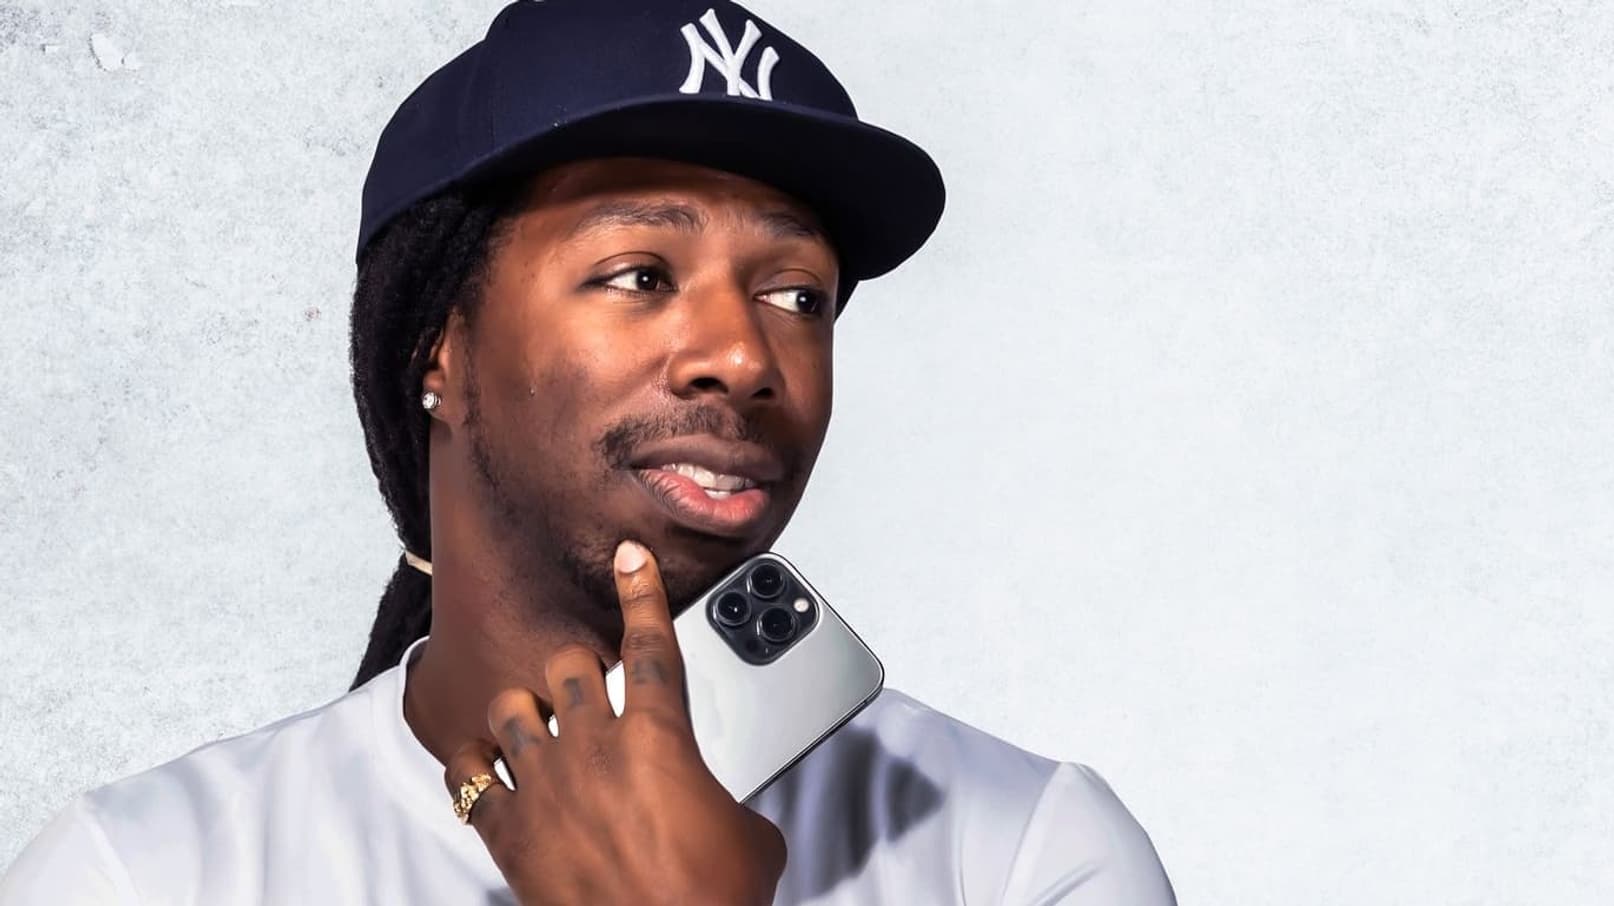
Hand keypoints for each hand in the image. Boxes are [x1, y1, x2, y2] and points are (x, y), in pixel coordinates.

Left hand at [443, 540, 787, 905]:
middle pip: (570, 665)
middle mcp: (595, 748)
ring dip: (527, 712)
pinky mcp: (509, 832)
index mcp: (659, 739)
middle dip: (581, 669)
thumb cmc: (711, 903)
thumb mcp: (748, 839)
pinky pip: (467, 777)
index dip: (641, 592)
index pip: (651, 644)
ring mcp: (545, 787)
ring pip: (512, 708)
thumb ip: (726, 803)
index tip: (631, 559)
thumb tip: (719, 812)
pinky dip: (474, 766)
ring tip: (539, 727)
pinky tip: (487, 767)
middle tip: (591, 687)